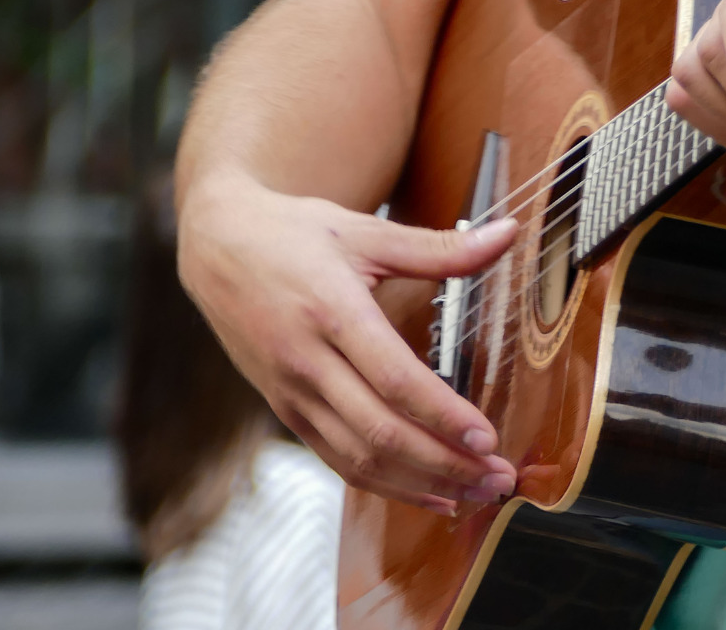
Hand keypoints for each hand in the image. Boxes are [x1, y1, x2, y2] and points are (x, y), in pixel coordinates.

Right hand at [177, 173, 518, 516]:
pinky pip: (337, 460)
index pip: (395, 380)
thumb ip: (442, 247)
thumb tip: (509, 232)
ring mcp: (292, 392)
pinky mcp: (284, 409)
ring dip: (422, 483)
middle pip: (381, 432)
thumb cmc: (295, 234)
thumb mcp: (367, 232)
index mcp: (332, 312)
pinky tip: (430, 494)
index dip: (444, 416)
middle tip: (499, 478)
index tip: (489, 439)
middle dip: (446, 464)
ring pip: (359, 458)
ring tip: (477, 493)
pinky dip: (386, 485)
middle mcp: (307, 361)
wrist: (216, 245)